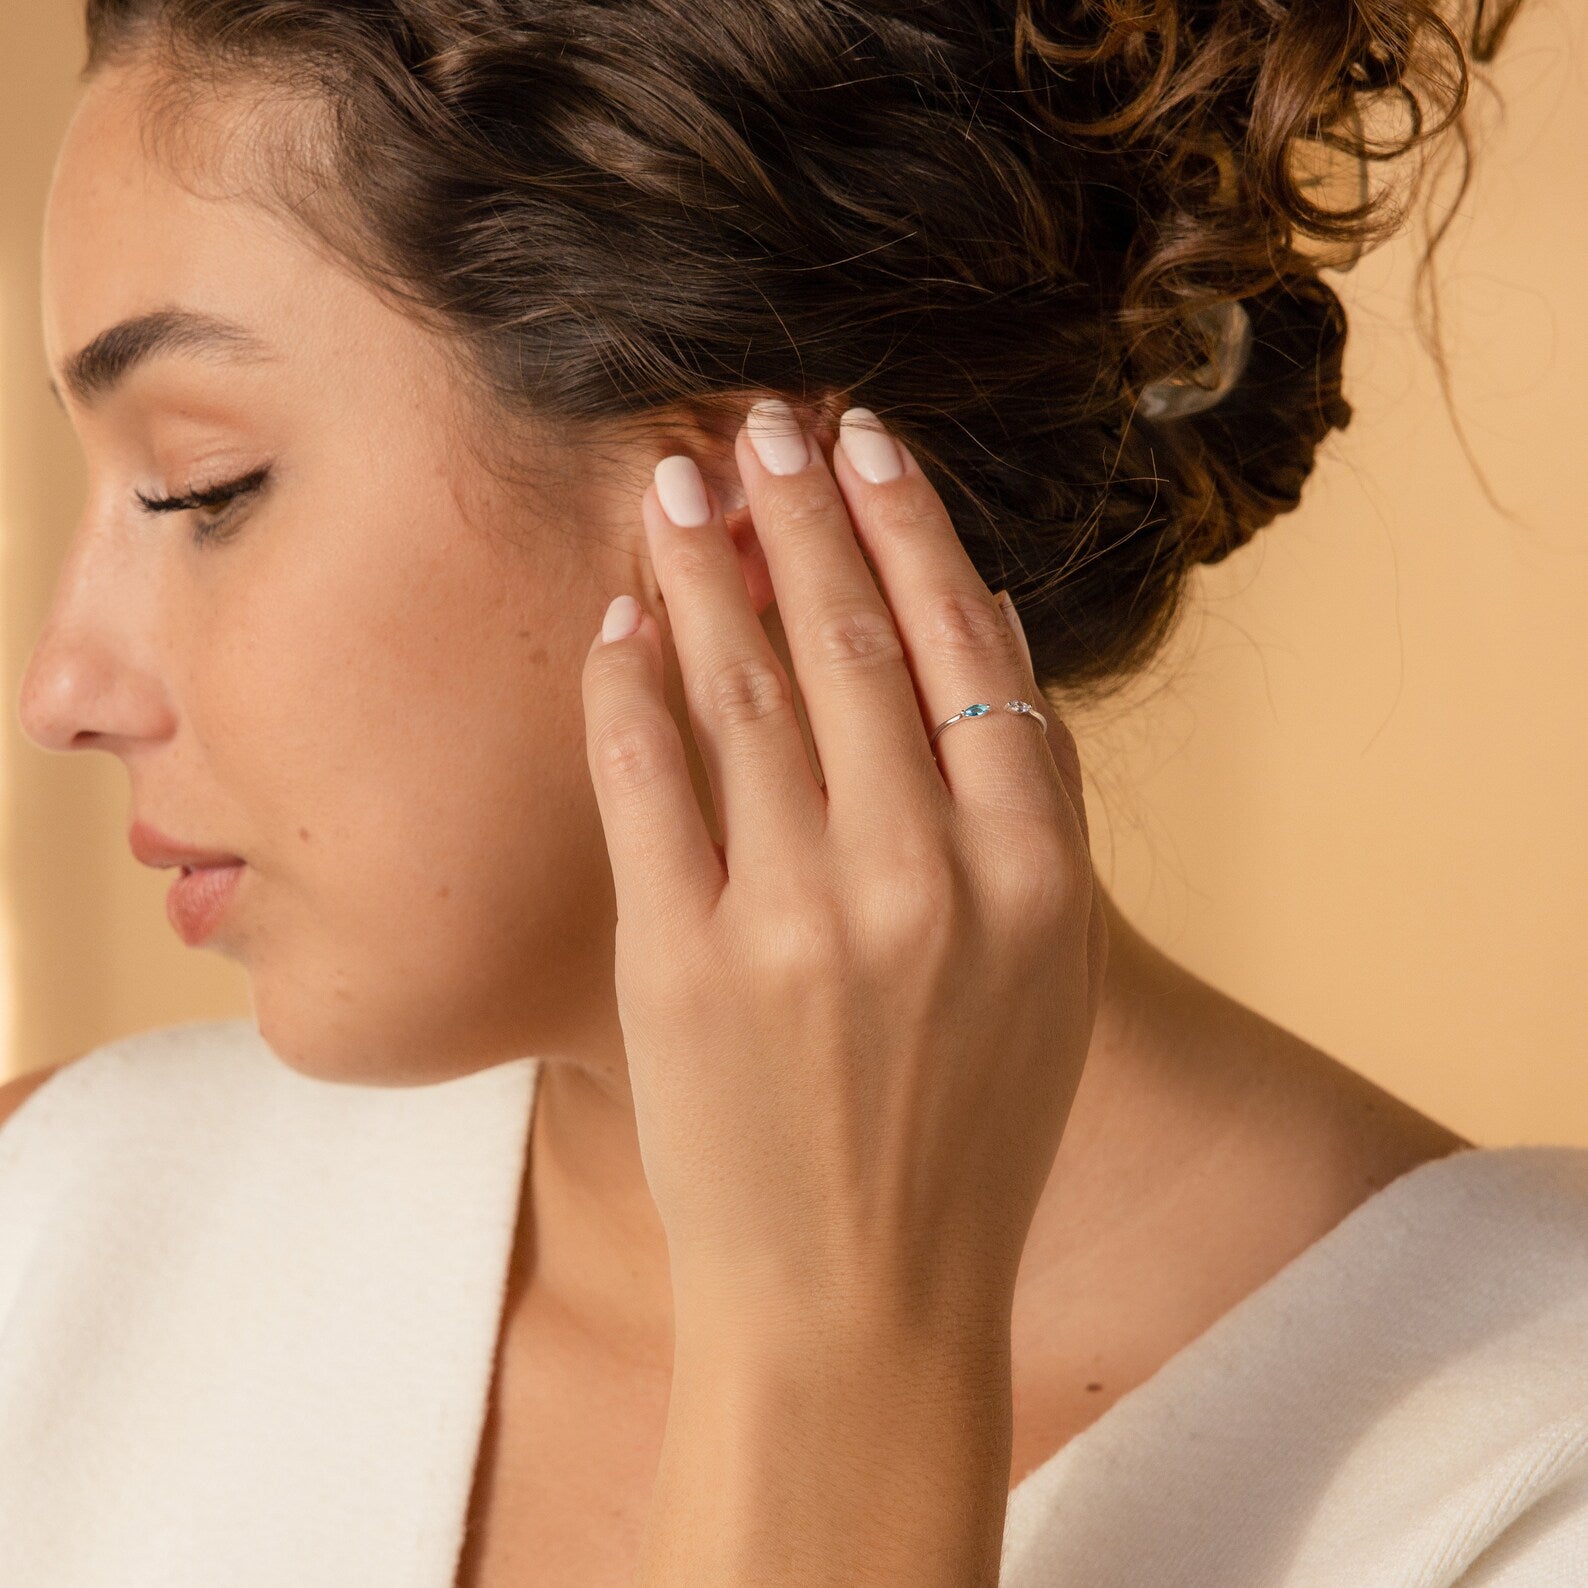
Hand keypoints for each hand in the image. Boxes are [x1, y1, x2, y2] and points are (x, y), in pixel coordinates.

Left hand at [581, 399, 1107, 1340]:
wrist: (864, 1293)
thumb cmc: (970, 1131)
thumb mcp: (1050, 971)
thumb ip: (1026, 803)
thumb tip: (981, 626)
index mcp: (1036, 877)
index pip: (968, 654)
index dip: (913, 532)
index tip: (870, 446)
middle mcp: (927, 881)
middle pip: (856, 646)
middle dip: (803, 515)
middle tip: (761, 422)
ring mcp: (800, 920)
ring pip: (748, 691)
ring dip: (709, 569)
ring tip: (680, 481)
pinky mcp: (685, 964)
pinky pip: (650, 783)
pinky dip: (630, 686)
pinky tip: (623, 616)